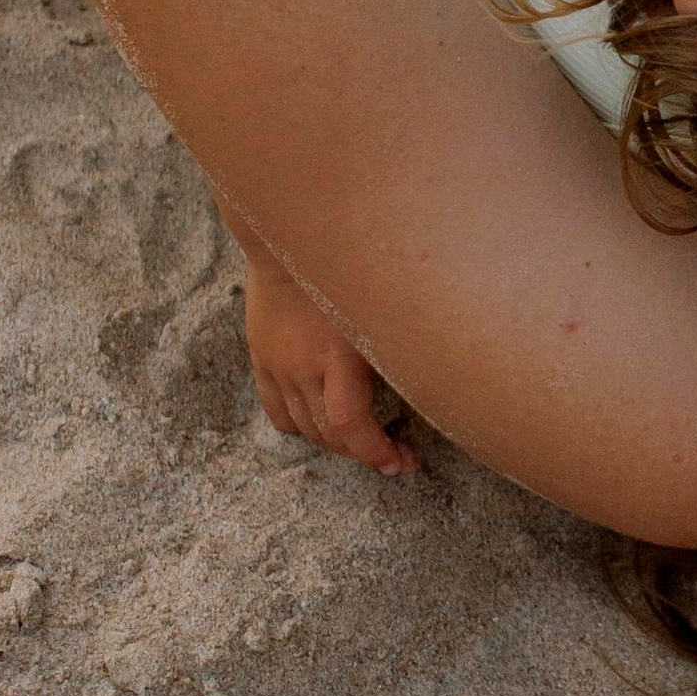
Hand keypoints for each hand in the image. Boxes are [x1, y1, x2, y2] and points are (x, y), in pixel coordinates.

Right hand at [243, 250, 418, 476]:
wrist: (287, 234)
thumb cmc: (349, 263)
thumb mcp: (383, 307)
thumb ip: (398, 347)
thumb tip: (436, 383)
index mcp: (336, 353)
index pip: (348, 426)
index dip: (375, 452)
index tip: (401, 461)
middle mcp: (301, 366)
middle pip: (327, 434)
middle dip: (363, 453)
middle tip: (395, 456)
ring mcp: (276, 365)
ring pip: (302, 428)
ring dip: (334, 443)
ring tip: (363, 439)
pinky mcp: (260, 359)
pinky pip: (277, 412)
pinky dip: (302, 425)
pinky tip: (323, 421)